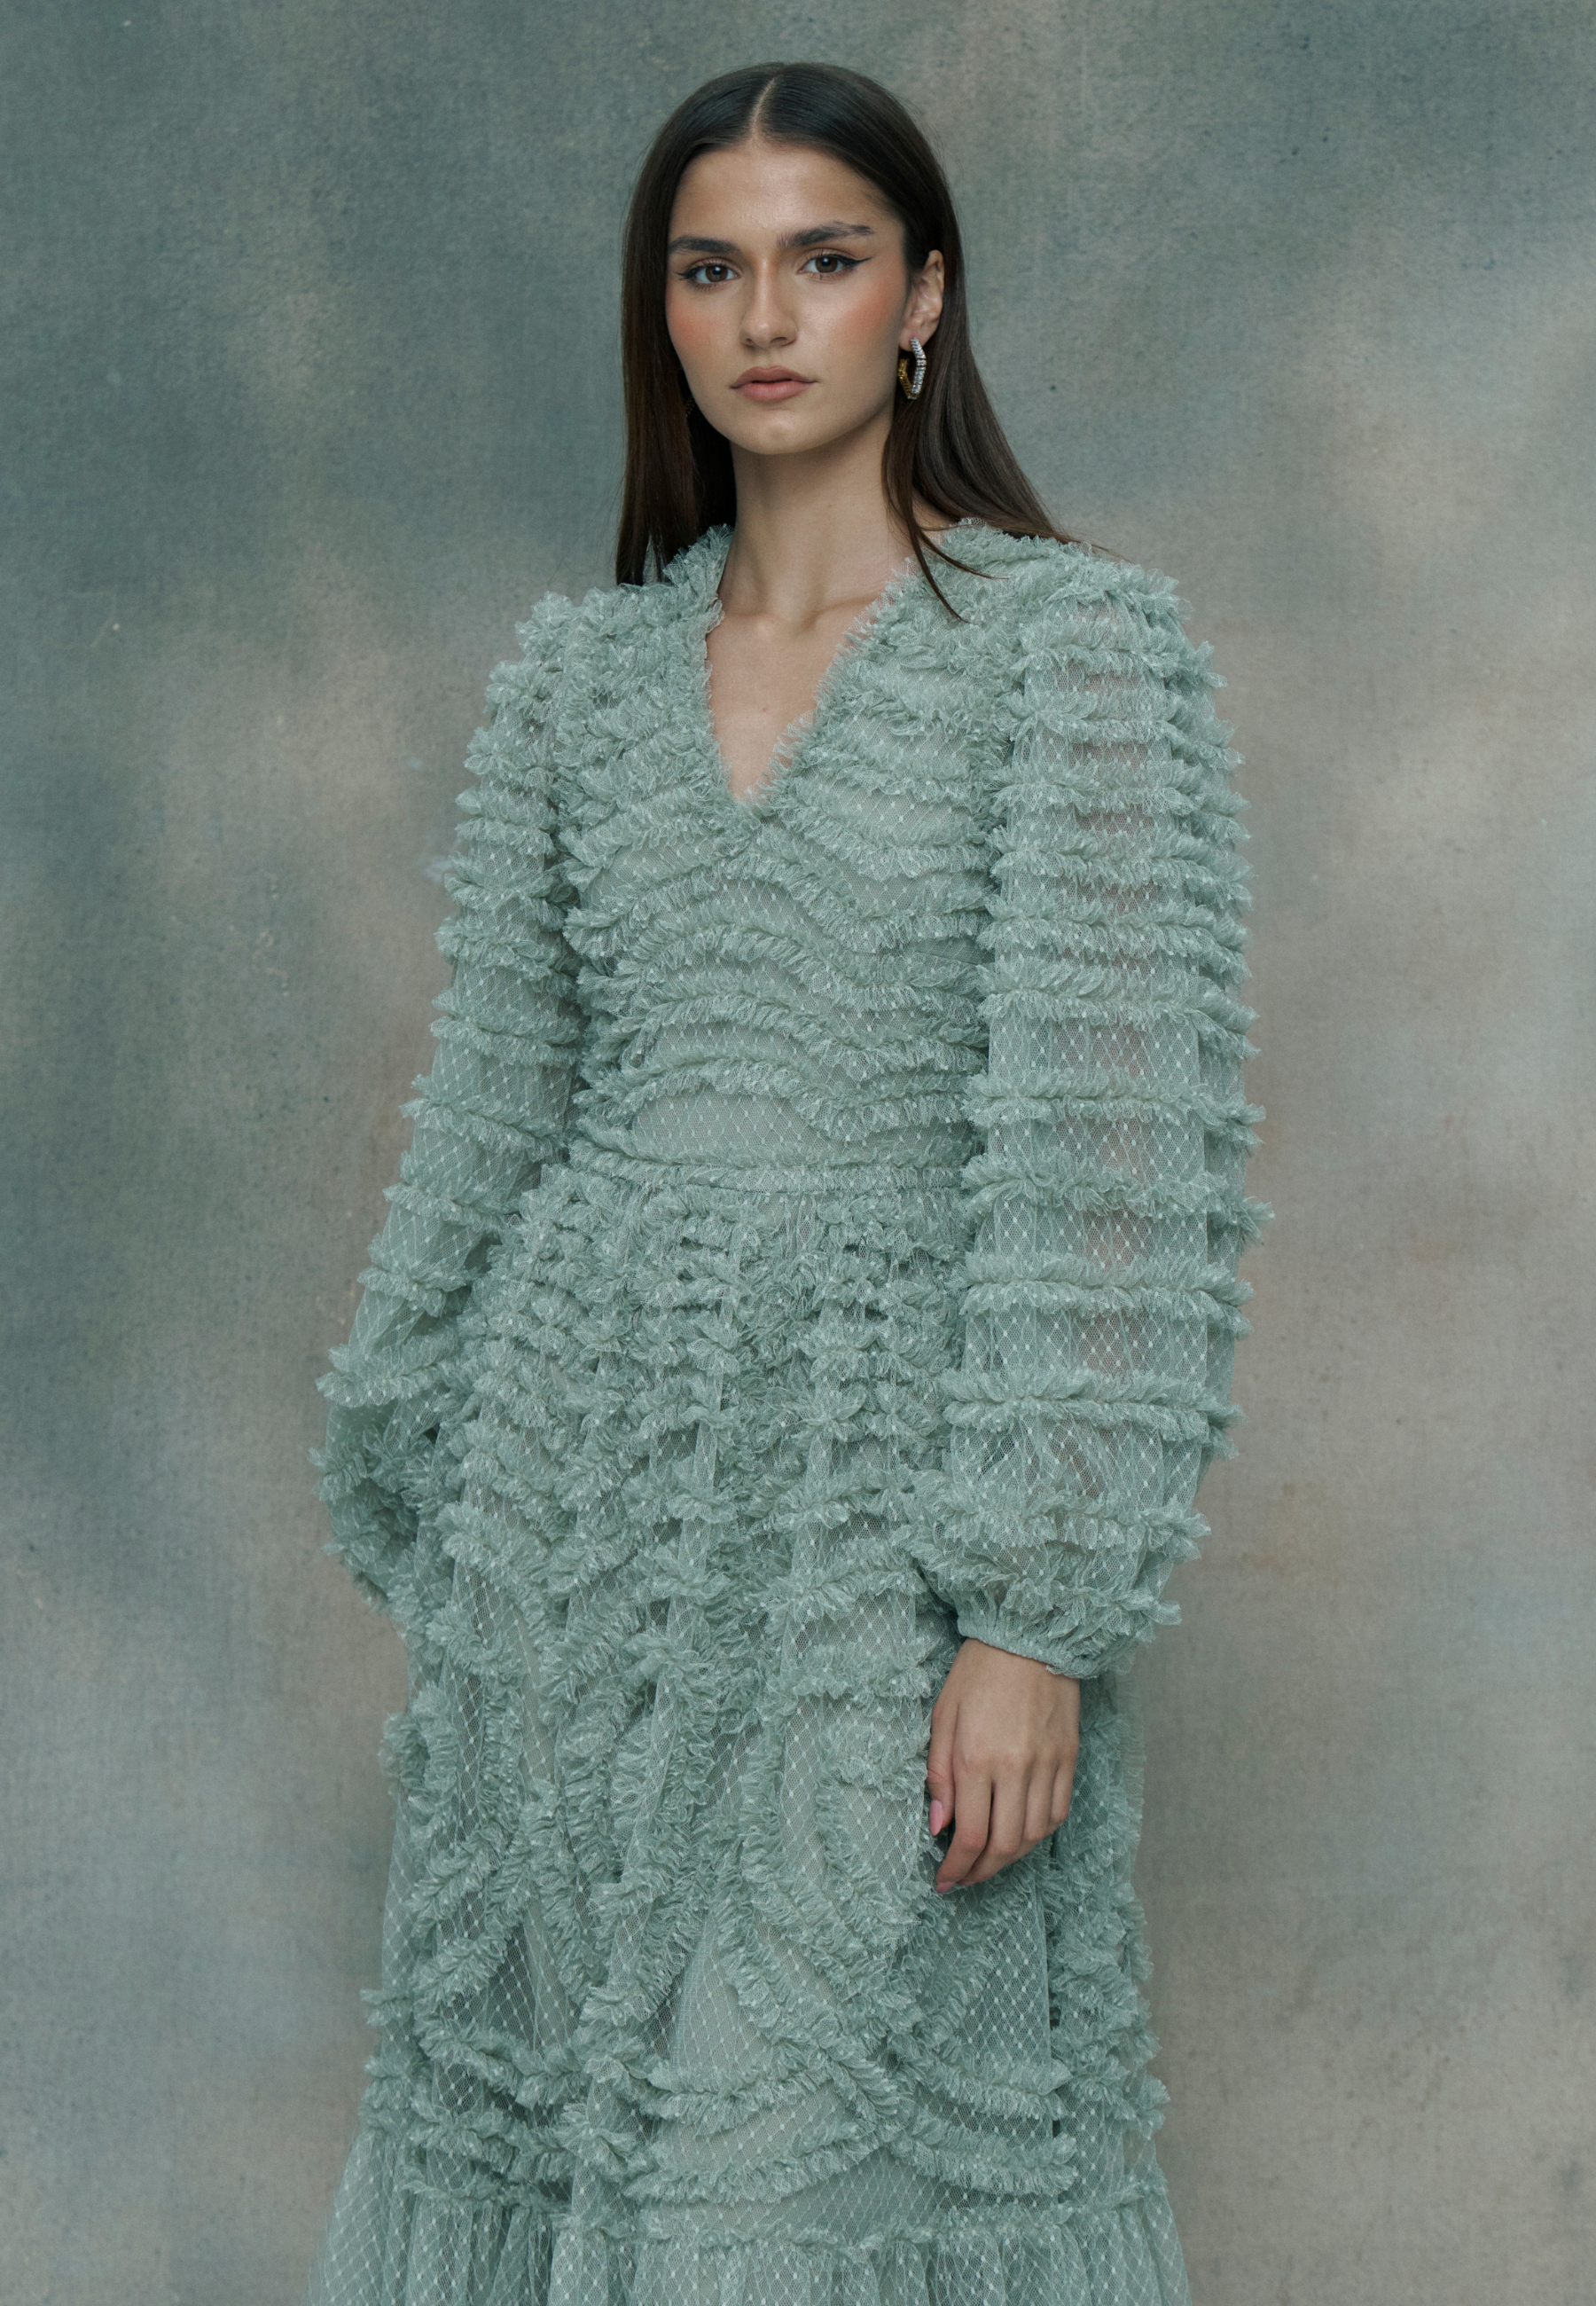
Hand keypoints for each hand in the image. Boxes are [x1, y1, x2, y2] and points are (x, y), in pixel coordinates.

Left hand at [925, 1638, 1078, 1890]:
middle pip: (1004, 1846)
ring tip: (988, 1862)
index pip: (970, 1835)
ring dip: (1009, 1860)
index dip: (956, 1867)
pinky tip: (1020, 1836)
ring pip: (1033, 1837)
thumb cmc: (977, 1672)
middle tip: (963, 1879)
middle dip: (980, 1872)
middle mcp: (1015, 1769)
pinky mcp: (1069, 1759)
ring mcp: (1047, 1766)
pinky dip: (1037, 1835)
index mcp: (976, 1758)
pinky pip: (1057, 1814)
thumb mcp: (943, 1716)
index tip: (944, 1880)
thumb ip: (938, 1774)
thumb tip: (938, 1827)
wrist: (1029, 1636)